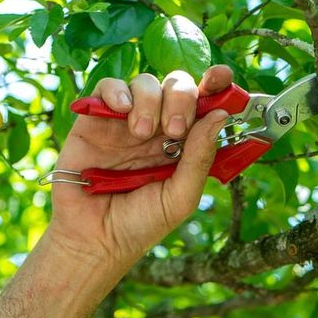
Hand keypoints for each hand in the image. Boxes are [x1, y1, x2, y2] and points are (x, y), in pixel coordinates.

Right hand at [49, 66, 232, 266]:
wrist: (94, 240)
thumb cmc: (140, 222)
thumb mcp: (181, 196)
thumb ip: (200, 157)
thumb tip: (220, 116)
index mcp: (184, 141)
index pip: (205, 102)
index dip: (217, 84)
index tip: (223, 77)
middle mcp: (158, 125)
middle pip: (177, 85)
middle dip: (182, 98)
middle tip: (175, 130)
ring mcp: (127, 120)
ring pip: (145, 82)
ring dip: (151, 100)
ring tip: (142, 133)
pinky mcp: (95, 120)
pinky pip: (107, 87)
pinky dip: (117, 92)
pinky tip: (122, 112)